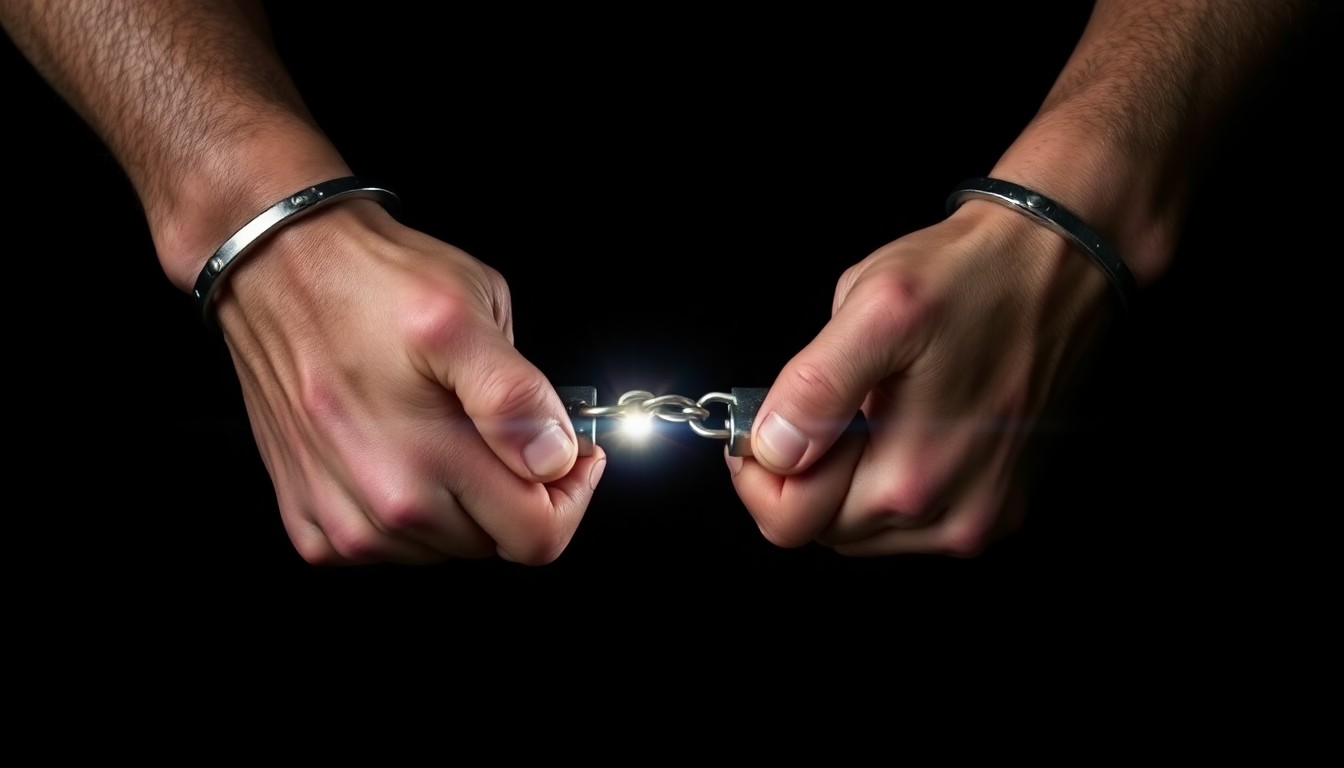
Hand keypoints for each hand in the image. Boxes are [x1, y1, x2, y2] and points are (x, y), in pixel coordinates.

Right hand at [214, 199, 604, 564]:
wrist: (274, 269)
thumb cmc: (369, 282)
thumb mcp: (471, 310)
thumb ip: (518, 396)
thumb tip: (554, 457)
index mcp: (429, 458)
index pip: (539, 537)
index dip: (571, 494)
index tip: (571, 453)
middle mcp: (383, 505)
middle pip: (495, 544)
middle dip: (517, 490)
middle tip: (504, 425)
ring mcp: (342, 522)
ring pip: (445, 547)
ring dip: (462, 501)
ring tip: (442, 425)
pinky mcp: (309, 521)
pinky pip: (389, 549)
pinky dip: (409, 511)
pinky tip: (400, 449)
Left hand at [726, 201, 1110, 555]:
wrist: (1060, 262)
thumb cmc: (972, 275)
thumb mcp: (874, 307)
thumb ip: (817, 387)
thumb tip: (772, 450)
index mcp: (914, 477)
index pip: (789, 523)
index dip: (761, 471)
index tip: (767, 420)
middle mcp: (954, 516)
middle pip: (826, 529)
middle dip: (807, 469)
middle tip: (824, 399)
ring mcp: (983, 516)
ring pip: (866, 528)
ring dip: (849, 475)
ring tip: (874, 403)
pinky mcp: (1002, 504)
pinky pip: (913, 518)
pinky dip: (892, 477)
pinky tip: (908, 419)